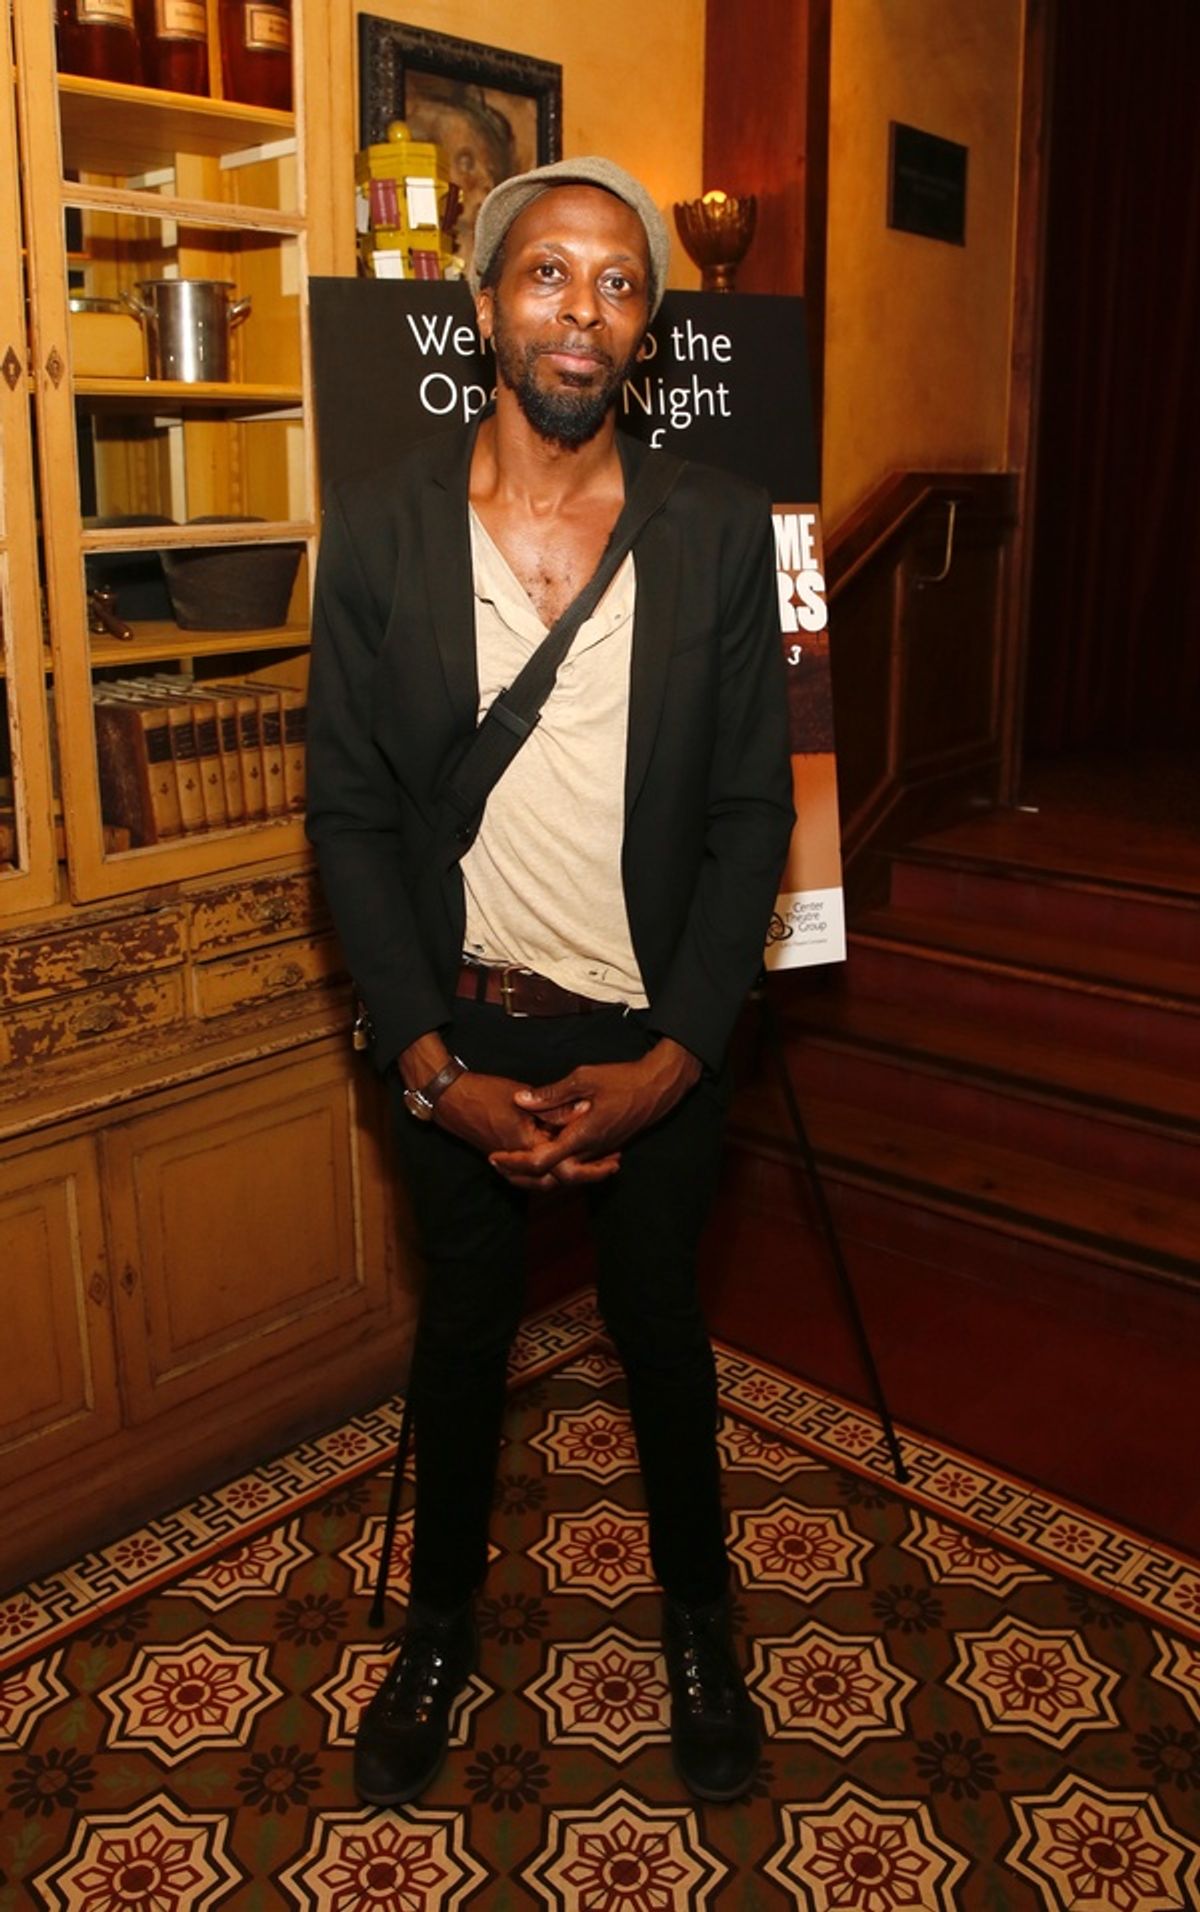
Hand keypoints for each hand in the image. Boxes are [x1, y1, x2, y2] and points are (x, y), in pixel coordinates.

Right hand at [396, 1032, 618, 1189]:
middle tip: (610, 1166)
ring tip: (593, 1166)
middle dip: (586, 1176)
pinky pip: (532, 1177)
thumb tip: (585, 1112)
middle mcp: (520, 1162)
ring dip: (569, 1176)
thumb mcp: (524, 1097)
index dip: (592, 1166)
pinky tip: (563, 1164)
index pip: (566, 1167)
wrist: (453, 1100)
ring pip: (545, 1182)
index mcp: (528, 1146)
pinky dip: (550, 1175)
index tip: (613, 1159)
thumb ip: (554, 1108)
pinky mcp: (507, 1160)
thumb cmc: (486, 1093)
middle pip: (559, 1181)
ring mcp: (512, 1164)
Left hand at [490, 1039, 701, 1184]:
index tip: (495, 1155)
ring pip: (562, 1169)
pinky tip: (543, 1146)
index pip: (541, 1161)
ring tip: (512, 1158)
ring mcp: (597, 1150)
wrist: (657, 1088)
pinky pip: (574, 1161)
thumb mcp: (583, 1079)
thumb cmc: (623, 1080)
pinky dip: (554, 1159)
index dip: (515, 1161)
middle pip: (548, 1172)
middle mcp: (589, 1150)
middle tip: (496, 1160)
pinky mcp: (603, 1146)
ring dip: (536, 1166)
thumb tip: (521, 1099)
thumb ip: (551, 1093)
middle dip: (520, 1170)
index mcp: (581, 1136)